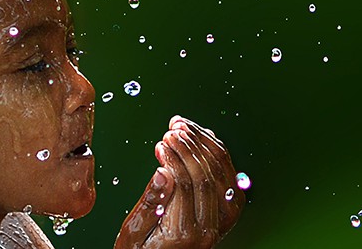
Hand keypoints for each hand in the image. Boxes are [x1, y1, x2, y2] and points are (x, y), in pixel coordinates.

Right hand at [114, 116, 244, 248]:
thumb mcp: (134, 233)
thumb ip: (150, 203)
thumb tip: (163, 172)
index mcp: (184, 233)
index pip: (185, 185)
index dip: (174, 159)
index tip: (162, 142)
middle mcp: (208, 228)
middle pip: (205, 176)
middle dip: (188, 148)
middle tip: (172, 130)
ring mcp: (221, 221)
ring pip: (220, 172)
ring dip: (203, 145)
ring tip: (183, 127)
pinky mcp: (226, 212)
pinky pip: (227, 175)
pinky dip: (215, 152)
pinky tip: (200, 137)